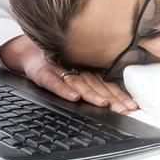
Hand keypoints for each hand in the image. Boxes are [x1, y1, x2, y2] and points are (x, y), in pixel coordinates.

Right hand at [0, 35, 136, 113]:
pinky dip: (64, 90)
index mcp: (88, 71)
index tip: (131, 106)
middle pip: (97, 86)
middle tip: (123, 109)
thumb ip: (94, 81)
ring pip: (80, 84)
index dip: (119, 96)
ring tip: (102, 103)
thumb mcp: (77, 69)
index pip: (107, 85)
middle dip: (111, 98)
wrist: (28, 50)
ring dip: (91, 94)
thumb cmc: (56, 62)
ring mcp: (60, 71)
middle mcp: (77, 70)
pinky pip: (55, 83)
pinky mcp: (44, 74)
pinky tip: (73, 97)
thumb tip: (116, 97)